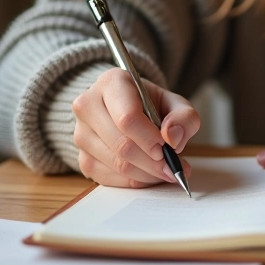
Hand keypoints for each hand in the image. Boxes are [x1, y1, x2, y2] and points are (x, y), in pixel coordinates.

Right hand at [72, 68, 197, 187]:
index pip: (127, 118)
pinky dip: (134, 181)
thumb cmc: (151, 105)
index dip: (150, 139)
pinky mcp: (81, 158)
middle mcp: (88, 106)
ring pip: (116, 165)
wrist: (127, 110)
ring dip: (146, 174)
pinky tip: (148, 174)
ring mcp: (81, 134)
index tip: (168, 149)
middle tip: (173, 167)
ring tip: (165, 170)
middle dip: (153, 162)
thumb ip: (184, 117)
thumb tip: (173, 139)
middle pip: (121, 145)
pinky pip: (109, 179)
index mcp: (111, 83)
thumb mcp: (174, 103)